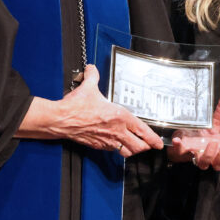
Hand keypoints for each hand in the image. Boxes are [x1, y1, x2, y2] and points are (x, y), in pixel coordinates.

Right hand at [18, 65, 163, 157]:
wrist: (61, 120)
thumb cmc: (76, 105)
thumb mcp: (88, 87)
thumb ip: (93, 76)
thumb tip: (91, 68)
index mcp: (120, 116)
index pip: (142, 130)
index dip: (153, 138)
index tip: (158, 143)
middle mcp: (116, 130)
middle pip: (138, 146)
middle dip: (144, 146)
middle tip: (147, 145)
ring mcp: (107, 141)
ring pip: (126, 152)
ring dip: (131, 150)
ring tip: (133, 146)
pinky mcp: (98, 146)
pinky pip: (112, 150)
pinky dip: (116, 149)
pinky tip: (115, 143)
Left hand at [168, 88, 219, 170]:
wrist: (183, 139)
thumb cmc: (202, 134)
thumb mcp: (214, 121)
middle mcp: (212, 155)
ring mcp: (197, 155)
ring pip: (206, 164)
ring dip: (209, 155)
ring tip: (211, 143)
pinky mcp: (183, 152)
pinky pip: (181, 152)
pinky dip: (180, 146)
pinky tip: (178, 139)